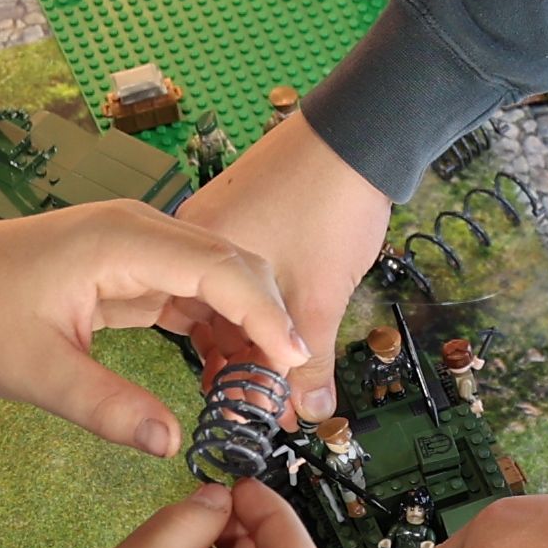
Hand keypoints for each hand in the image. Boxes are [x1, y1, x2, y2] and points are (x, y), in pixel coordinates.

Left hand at [0, 202, 308, 457]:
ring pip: (219, 276)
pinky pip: (192, 290)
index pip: (220, 268)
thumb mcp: (37, 371)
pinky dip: (219, 325)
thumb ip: (106, 406)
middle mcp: (140, 231)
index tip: (294, 362)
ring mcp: (137, 246)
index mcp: (122, 242)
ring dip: (248, 324)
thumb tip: (171, 443)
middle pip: (233, 264)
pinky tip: (232, 368)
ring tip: (265, 386)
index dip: (265, 313)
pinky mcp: (130, 267)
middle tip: (288, 385)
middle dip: (269, 318)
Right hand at [169, 109, 390, 420]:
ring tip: (285, 370)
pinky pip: (237, 271)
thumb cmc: (327, 206)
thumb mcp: (319, 298)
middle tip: (278, 401)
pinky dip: (259, 301)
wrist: (357, 130)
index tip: (265, 416)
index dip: (238, 385)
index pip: (202, 342)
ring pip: (225, 298)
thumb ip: (309, 364)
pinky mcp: (240, 208)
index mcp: (193, 259)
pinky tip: (284, 321)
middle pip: (210, 321)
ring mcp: (214, 218)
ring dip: (254, 333)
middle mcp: (189, 238)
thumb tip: (310, 416)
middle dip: (245, 363)